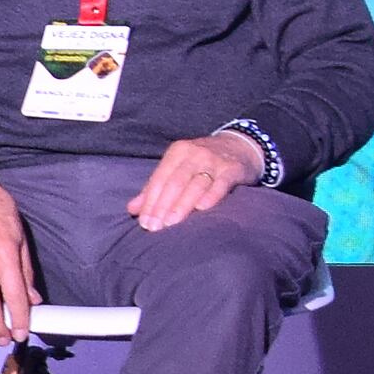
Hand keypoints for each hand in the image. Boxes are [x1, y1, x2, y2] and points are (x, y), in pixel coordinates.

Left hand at [126, 129, 266, 229]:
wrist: (240, 146)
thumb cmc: (202, 162)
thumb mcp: (178, 168)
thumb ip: (155, 188)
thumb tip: (133, 209)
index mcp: (177, 152)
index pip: (160, 179)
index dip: (150, 201)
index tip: (145, 222)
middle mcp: (194, 154)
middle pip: (175, 182)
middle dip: (162, 206)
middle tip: (155, 227)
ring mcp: (214, 161)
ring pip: (195, 184)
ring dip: (182, 205)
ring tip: (171, 223)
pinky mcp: (232, 169)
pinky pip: (220, 184)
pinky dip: (211, 196)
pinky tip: (202, 209)